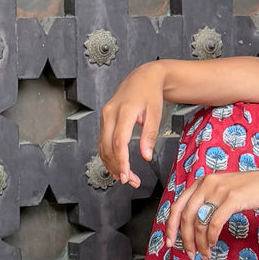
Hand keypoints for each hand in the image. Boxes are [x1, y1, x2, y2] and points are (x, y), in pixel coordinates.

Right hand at [97, 63, 168, 187]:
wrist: (143, 78)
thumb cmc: (150, 94)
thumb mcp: (155, 113)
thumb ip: (150, 135)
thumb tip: (146, 156)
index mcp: (124, 111)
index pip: (118, 141)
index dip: (121, 161)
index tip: (126, 176)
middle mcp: (109, 114)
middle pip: (107, 146)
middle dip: (116, 167)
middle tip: (129, 181)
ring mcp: (104, 117)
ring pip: (102, 146)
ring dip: (112, 164)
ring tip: (127, 178)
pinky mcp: (104, 120)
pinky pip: (102, 142)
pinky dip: (108, 156)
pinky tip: (117, 167)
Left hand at [165, 169, 258, 258]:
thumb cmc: (249, 189)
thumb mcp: (222, 190)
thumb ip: (206, 201)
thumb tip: (192, 225)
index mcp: (201, 181)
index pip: (177, 205)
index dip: (170, 226)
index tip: (169, 243)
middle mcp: (207, 183)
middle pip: (186, 216)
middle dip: (185, 239)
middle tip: (189, 254)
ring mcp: (219, 190)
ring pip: (199, 222)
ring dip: (200, 243)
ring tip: (204, 254)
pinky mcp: (232, 199)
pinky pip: (214, 223)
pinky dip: (211, 237)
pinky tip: (213, 243)